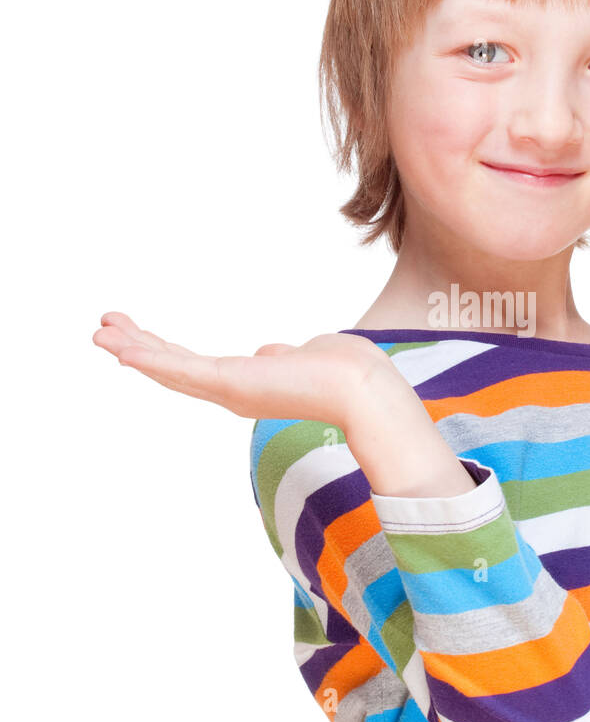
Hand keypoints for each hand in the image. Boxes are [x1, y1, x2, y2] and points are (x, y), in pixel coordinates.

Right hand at [92, 311, 385, 424]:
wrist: (359, 386)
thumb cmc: (339, 371)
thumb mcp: (298, 359)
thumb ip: (276, 359)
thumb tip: (269, 352)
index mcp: (244, 384)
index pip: (193, 366)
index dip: (160, 353)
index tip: (134, 337)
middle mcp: (230, 392)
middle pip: (171, 367)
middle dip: (136, 348)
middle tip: (101, 329)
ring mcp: (227, 390)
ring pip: (167, 369)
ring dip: (131, 350)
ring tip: (98, 333)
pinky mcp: (230, 384)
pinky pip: (180, 370)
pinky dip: (150, 359)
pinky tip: (124, 348)